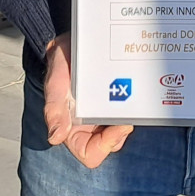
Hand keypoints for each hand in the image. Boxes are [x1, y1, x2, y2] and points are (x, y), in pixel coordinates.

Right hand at [43, 33, 133, 168]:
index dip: (106, 144)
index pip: (91, 152)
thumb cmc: (61, 65)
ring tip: (137, 99)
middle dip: (124, 129)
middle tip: (132, 112)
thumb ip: (54, 109)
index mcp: (74, 128)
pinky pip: (130, 108)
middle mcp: (91, 124)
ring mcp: (105, 112)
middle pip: (113, 141)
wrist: (72, 42)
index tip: (120, 125)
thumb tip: (55, 137)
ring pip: (124, 126)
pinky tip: (140, 90)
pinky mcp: (117, 98)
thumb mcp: (55, 84)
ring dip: (132, 117)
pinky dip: (136, 103)